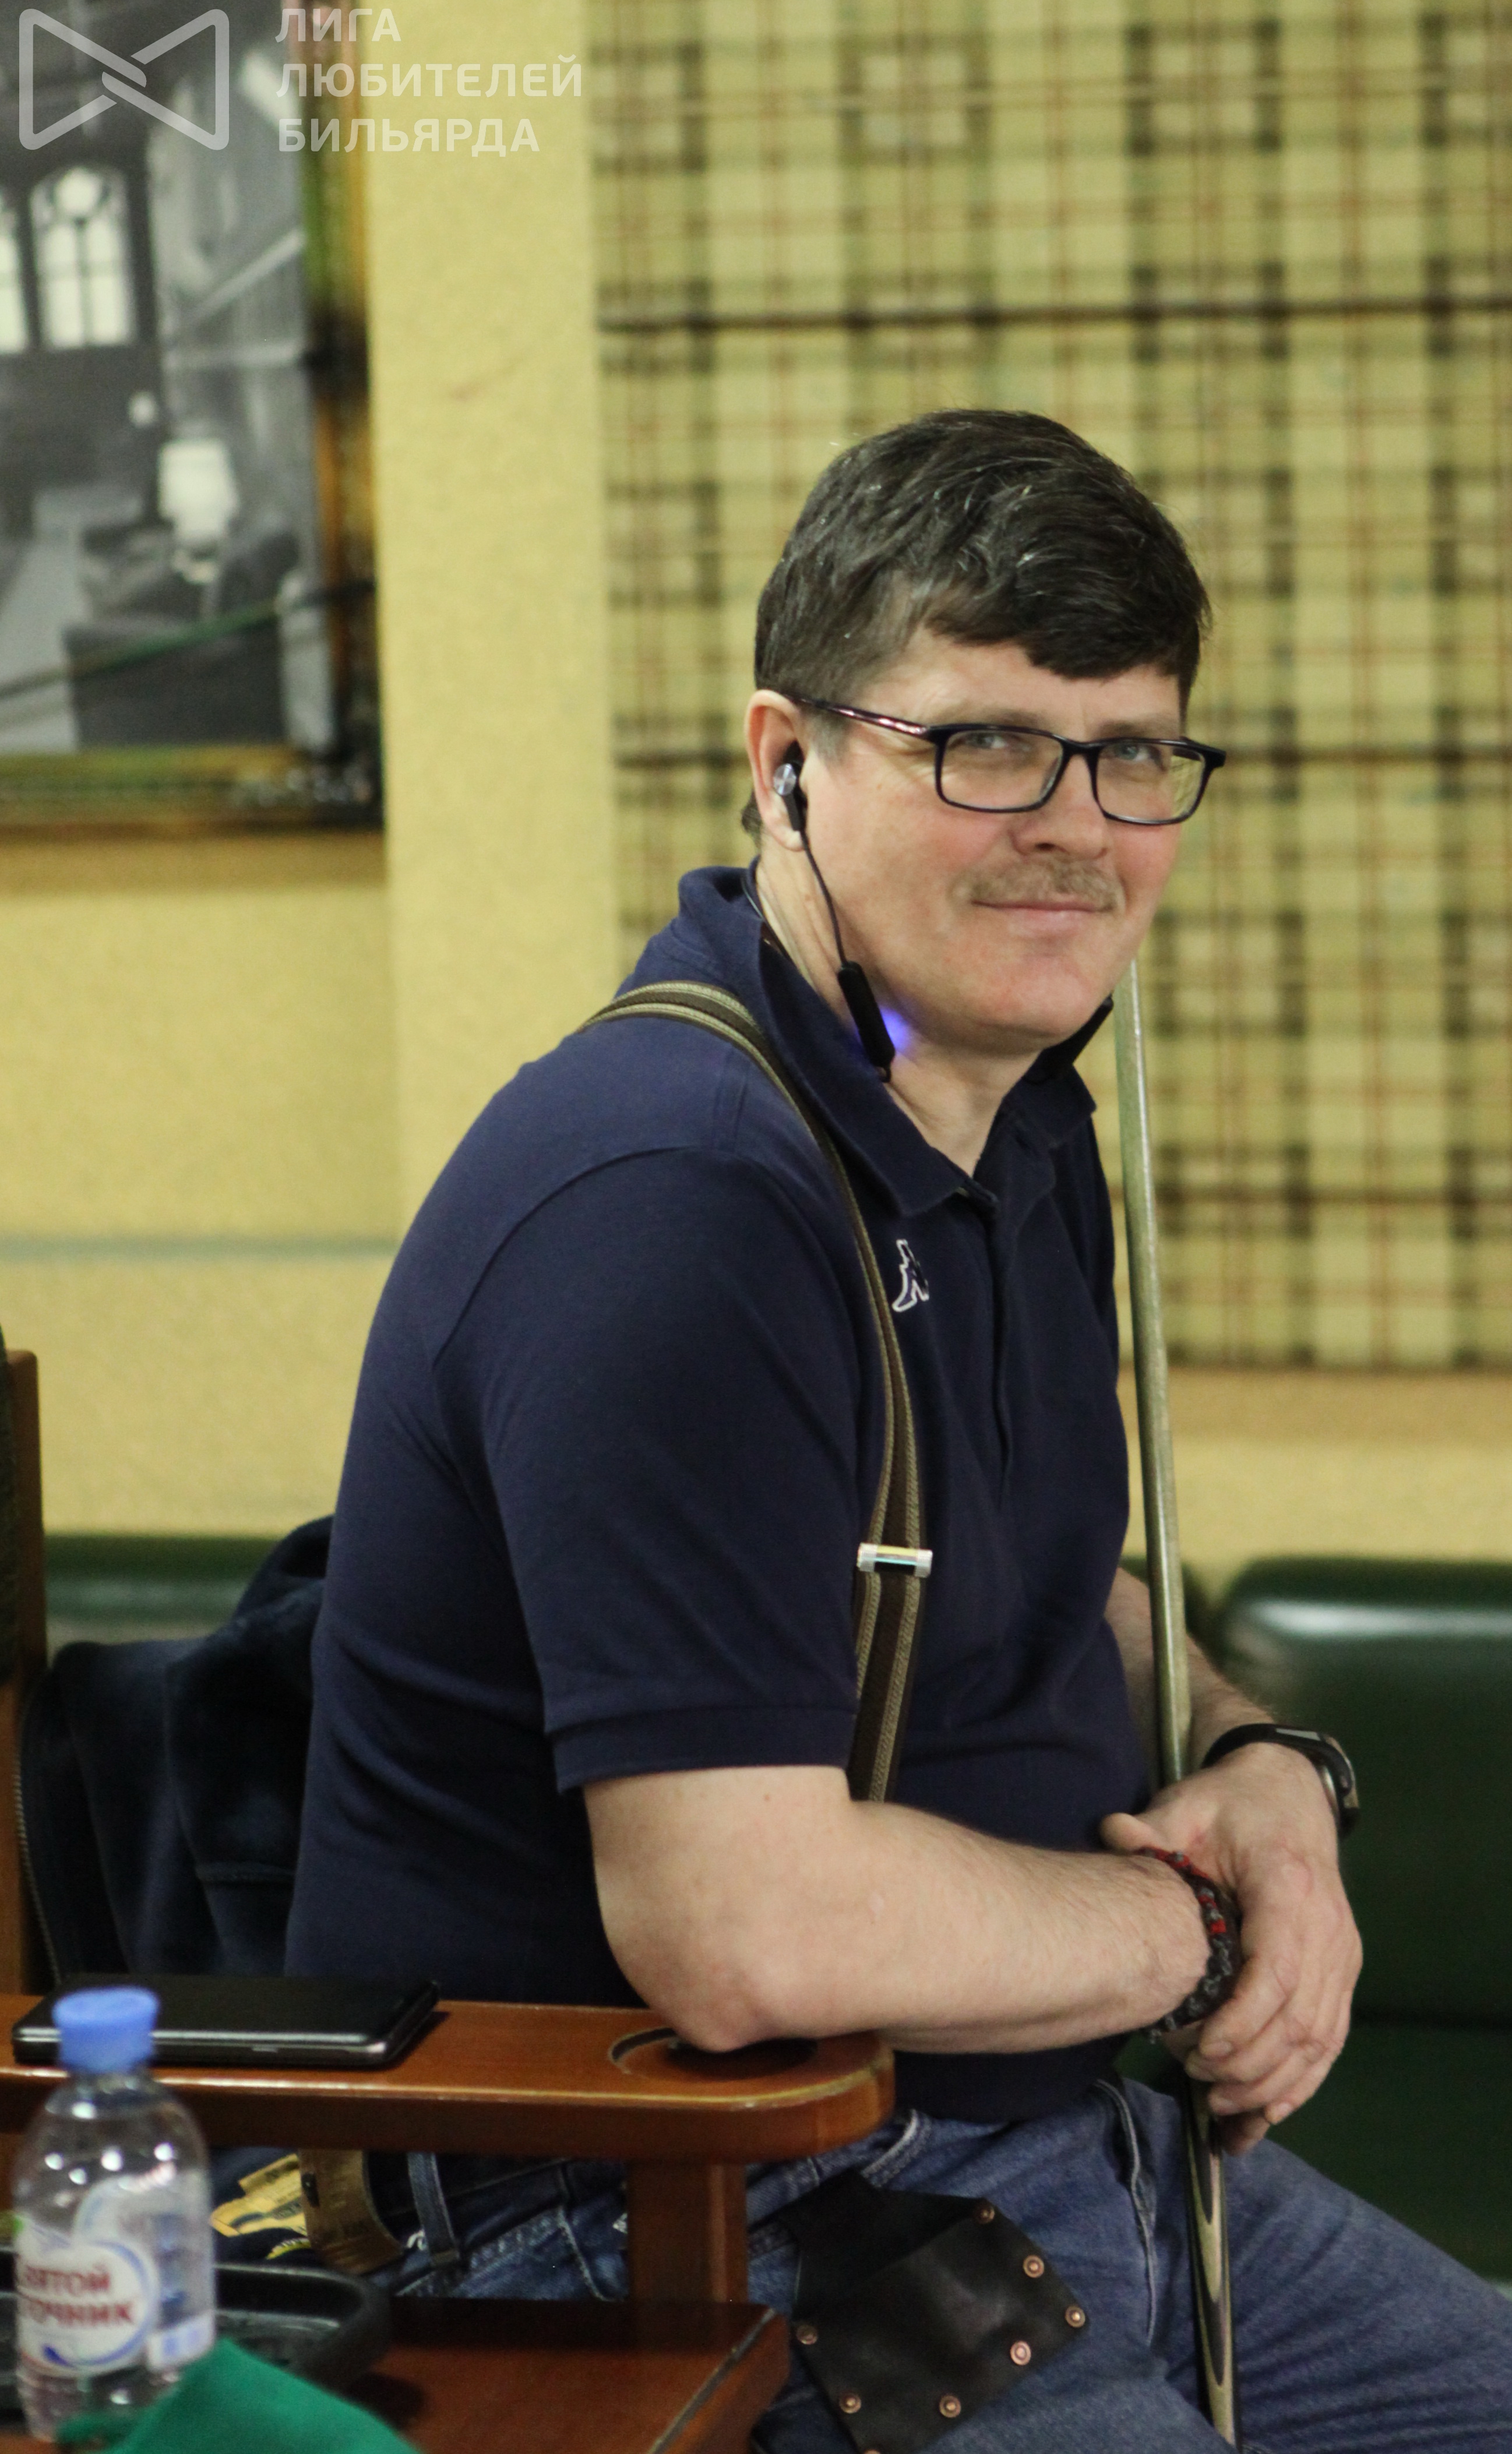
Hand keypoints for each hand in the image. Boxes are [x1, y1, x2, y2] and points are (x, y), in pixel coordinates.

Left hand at [1102, 1743, 1361, 2154]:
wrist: (1289, 1790)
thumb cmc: (1233, 1803)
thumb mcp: (1189, 1804)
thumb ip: (1154, 1828)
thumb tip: (1114, 1835)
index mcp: (1289, 1888)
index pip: (1278, 1972)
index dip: (1242, 2024)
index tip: (1199, 2051)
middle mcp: (1328, 1927)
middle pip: (1301, 2019)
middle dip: (1251, 2065)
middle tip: (1198, 2083)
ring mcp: (1342, 1952)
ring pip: (1322, 2038)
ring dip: (1275, 2083)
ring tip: (1223, 2105)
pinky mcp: (1344, 1968)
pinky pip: (1333, 2036)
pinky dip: (1303, 2079)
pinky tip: (1267, 2109)